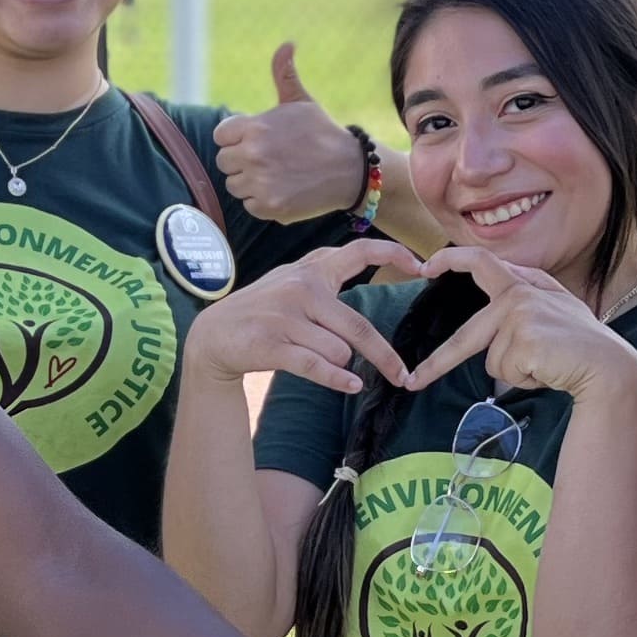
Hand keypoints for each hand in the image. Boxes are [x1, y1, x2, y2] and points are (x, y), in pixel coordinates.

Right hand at [180, 236, 429, 397]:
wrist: (213, 336)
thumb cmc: (261, 309)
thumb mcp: (291, 280)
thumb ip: (325, 273)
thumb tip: (370, 260)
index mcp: (312, 270)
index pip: (360, 252)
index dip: (395, 254)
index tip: (424, 266)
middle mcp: (302, 288)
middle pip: (359, 327)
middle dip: (386, 356)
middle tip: (403, 375)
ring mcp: (286, 316)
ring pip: (340, 350)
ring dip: (341, 365)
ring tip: (326, 367)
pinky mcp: (273, 344)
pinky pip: (317, 366)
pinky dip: (338, 379)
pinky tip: (351, 385)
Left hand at [212, 43, 365, 222]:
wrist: (351, 170)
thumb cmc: (323, 133)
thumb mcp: (302, 102)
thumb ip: (284, 74)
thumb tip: (287, 44)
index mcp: (255, 127)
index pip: (221, 135)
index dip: (236, 139)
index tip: (255, 141)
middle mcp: (253, 154)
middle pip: (224, 162)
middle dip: (242, 161)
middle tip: (269, 160)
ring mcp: (261, 182)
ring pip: (235, 185)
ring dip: (250, 182)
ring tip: (277, 175)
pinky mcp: (270, 206)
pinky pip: (249, 205)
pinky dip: (263, 201)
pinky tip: (283, 190)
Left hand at [405, 245, 636, 404]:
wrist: (609, 367)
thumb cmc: (582, 346)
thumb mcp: (555, 311)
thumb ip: (527, 298)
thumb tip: (500, 294)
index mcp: (527, 284)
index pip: (482, 262)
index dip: (452, 260)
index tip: (426, 267)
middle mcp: (520, 293)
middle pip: (469, 333)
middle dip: (438, 363)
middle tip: (412, 381)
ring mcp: (520, 314)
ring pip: (493, 359)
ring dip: (515, 372)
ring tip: (545, 364)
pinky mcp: (523, 338)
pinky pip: (505, 372)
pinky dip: (524, 380)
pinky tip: (548, 369)